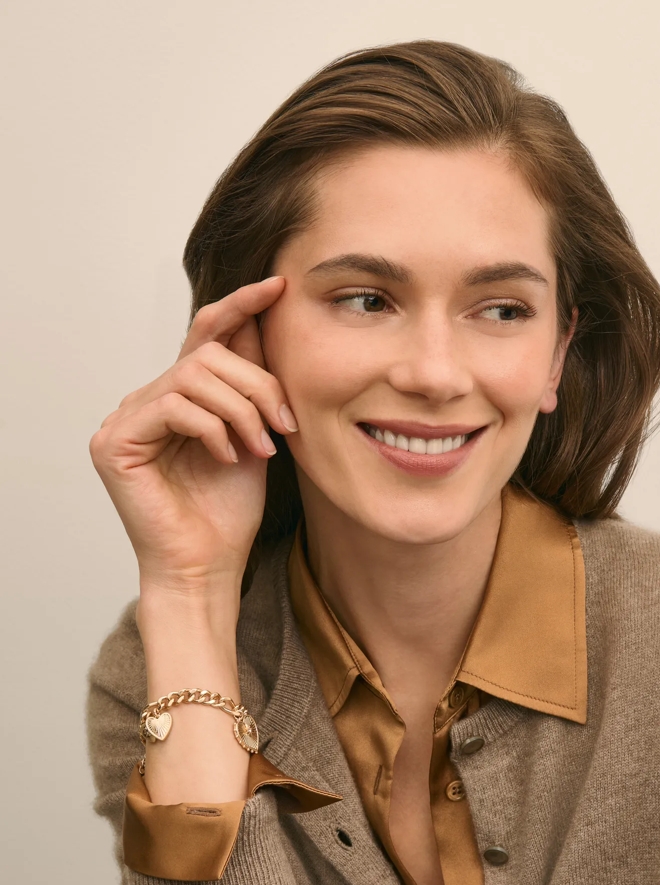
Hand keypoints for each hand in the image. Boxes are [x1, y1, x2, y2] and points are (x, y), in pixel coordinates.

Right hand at [89, 276, 294, 590]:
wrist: (209, 564)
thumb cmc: (230, 508)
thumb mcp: (255, 433)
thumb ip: (252, 382)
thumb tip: (265, 319)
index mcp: (180, 396)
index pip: (205, 335)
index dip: (239, 306)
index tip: (279, 287)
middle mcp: (148, 399)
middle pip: (207, 354)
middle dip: (257, 384)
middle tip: (285, 424)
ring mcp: (126, 418)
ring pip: (193, 376)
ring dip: (241, 410)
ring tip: (261, 448)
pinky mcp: (115, 441)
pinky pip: (173, 405)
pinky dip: (212, 428)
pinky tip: (227, 457)